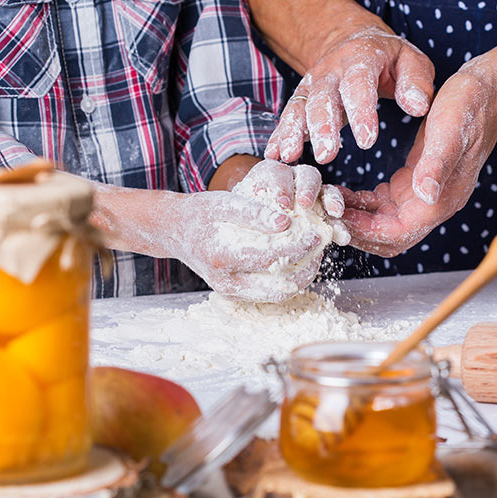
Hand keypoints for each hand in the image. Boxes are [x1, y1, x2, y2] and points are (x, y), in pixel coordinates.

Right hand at [89, 182, 324, 301]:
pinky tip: (298, 262)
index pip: (272, 258)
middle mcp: (226, 281)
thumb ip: (254, 213)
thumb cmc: (201, 212)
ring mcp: (230, 291)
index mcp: (222, 256)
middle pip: (279, 286)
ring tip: (315, 255)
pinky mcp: (235, 293)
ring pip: (277, 295)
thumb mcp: (225, 203)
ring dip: (301, 277)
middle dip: (307, 268)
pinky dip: (287, 280)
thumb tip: (286, 223)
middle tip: (321, 248)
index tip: (317, 234)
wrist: (175, 230)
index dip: (299, 247)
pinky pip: (268, 293)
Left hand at [233, 159, 349, 246]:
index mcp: (269, 175)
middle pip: (307, 175)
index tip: (282, 204)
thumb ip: (246, 213)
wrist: (251, 233)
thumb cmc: (243, 223)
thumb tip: (252, 218)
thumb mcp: (239, 215)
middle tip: (305, 204)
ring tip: (334, 213)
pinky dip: (339, 225)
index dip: (281, 186)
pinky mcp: (324, 215)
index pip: (276, 172)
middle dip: (308, 189)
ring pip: (326, 191)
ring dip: (332, 200)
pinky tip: (343, 237)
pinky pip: (335, 217)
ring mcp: (313, 196)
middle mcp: (294, 180)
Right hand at [265, 26, 435, 163]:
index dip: (362, 111)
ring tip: (290, 157)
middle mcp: (331, 70)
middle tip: (327, 156)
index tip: (368, 141)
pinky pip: (289, 116)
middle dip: (323, 128)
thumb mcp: (412, 61)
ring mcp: (313, 84)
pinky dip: (279, 135)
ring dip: (293, 132)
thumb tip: (418, 106)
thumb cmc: (390, 60)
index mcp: (361, 57)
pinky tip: (273, 156)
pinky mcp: (302, 98)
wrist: (353, 42)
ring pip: (300, 108)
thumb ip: (416, 82)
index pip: (359, 83)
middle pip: (323, 98)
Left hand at [341, 55, 496, 255]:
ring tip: (327, 204)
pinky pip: (383, 204)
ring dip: (356, 218)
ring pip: (383, 222)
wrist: (488, 90)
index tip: (336, 219)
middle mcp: (433, 203)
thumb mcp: (449, 132)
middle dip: (356, 231)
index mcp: (440, 199)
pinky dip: (362, 203)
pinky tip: (344, 192)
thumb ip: (436, 166)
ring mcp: (424, 194)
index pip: (397, 233)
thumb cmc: (469, 107)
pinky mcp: (416, 181)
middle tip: (324, 215)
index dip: (365, 231)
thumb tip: (426, 196)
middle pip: (389, 237)